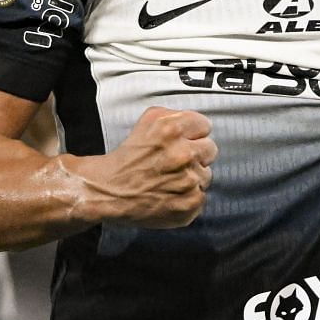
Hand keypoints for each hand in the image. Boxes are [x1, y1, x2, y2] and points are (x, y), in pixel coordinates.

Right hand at [76, 106, 215, 228]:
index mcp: (172, 129)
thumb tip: (195, 123)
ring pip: (206, 174)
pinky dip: (188, 197)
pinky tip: (170, 194)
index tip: (184, 141)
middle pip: (210, 149)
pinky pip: (202, 196)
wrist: (108, 192)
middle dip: (195, 154)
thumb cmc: (126, 159)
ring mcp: (188, 181)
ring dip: (192, 177)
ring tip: (170, 180)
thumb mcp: (146, 122)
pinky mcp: (190, 203)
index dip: (193, 134)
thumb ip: (174, 116)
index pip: (205, 126)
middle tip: (175, 162)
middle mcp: (183, 154)